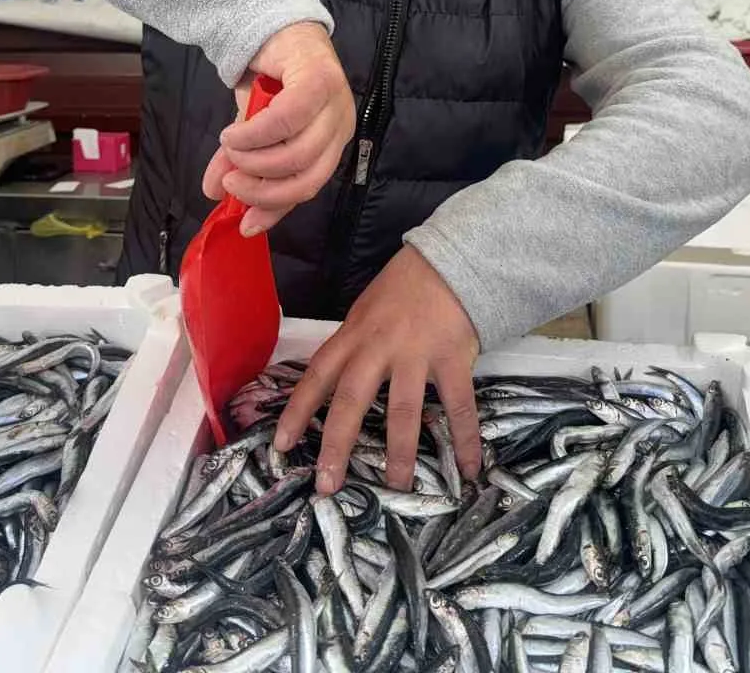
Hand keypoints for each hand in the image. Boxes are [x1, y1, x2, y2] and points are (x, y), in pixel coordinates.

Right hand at [203, 21, 354, 236]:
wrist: (277, 30)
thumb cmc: (271, 82)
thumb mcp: (253, 131)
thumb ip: (241, 163)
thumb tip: (213, 194)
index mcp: (330, 145)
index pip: (308, 186)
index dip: (276, 208)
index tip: (245, 225)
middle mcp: (340, 127)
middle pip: (306, 176)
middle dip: (262, 186)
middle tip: (230, 180)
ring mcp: (335, 104)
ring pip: (297, 152)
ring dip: (254, 159)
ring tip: (228, 148)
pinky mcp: (320, 81)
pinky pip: (287, 119)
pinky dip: (255, 133)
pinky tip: (232, 134)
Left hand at [273, 245, 481, 494]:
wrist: (450, 262)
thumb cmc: (403, 290)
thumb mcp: (365, 312)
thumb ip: (352, 347)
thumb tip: (331, 385)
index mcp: (353, 336)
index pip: (316, 375)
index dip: (297, 411)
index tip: (281, 445)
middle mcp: (378, 347)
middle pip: (351, 400)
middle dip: (337, 445)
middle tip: (327, 485)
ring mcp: (416, 355)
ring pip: (403, 410)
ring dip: (400, 453)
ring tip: (397, 486)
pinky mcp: (452, 359)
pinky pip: (459, 406)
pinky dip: (465, 440)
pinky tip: (468, 470)